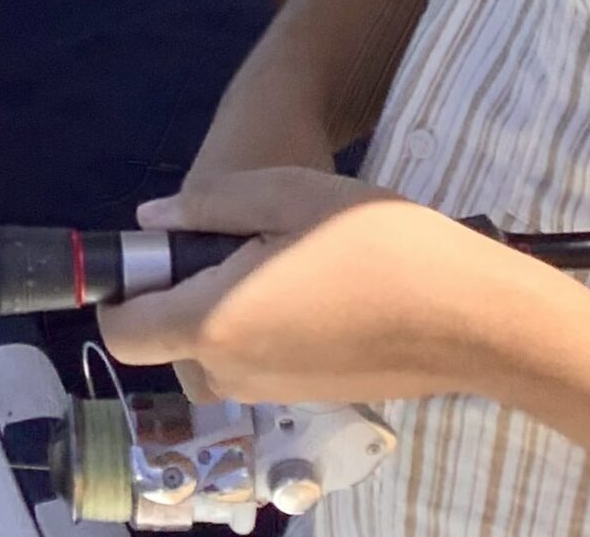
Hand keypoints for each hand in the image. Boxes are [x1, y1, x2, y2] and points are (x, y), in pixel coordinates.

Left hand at [102, 169, 504, 404]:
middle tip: (231, 241)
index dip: (121, 292)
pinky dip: (261, 328)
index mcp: (216, 322)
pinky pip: (257, 363)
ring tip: (277, 253)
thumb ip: (204, 206)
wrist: (468, 314)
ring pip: (213, 355)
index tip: (152, 253)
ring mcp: (274, 393)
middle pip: (168, 344)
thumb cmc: (375, 241)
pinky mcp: (309, 397)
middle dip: (178, 294)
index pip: (124, 332)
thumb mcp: (284, 192)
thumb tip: (150, 222)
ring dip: (222, 309)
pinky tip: (311, 284)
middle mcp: (235, 372)